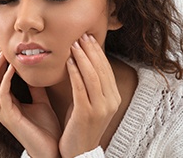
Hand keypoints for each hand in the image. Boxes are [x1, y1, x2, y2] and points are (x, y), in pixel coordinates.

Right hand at [0, 48, 60, 157]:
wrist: (53, 151)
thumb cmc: (47, 129)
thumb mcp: (41, 102)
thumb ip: (36, 88)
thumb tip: (35, 71)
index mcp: (8, 103)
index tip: (7, 48)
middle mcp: (2, 107)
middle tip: (2, 46)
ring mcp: (3, 113)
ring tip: (3, 53)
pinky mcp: (9, 118)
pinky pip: (2, 94)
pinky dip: (5, 79)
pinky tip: (13, 68)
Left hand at [59, 34, 120, 157]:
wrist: (79, 151)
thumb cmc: (81, 123)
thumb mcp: (90, 102)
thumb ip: (90, 84)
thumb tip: (83, 60)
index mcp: (113, 97)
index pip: (106, 68)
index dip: (97, 51)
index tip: (88, 37)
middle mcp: (110, 101)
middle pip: (101, 69)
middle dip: (90, 50)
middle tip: (81, 35)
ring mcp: (100, 108)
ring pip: (92, 76)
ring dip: (83, 58)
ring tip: (74, 44)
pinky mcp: (86, 113)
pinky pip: (81, 89)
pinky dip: (75, 73)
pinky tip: (68, 62)